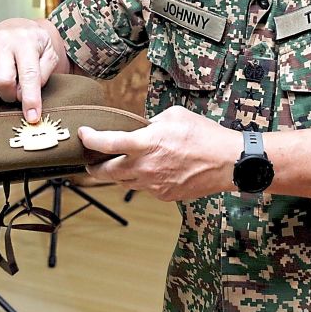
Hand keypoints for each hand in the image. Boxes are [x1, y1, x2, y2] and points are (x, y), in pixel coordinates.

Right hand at [0, 18, 68, 121]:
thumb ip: (43, 76)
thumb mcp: (50, 56)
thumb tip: (28, 99)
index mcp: (25, 41)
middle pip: (2, 82)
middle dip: (11, 96)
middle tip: (17, 94)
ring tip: (3, 89)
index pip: (28, 75)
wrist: (19, 29)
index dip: (30, 100)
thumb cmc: (35, 46)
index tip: (33, 117)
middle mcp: (1, 40)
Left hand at [79, 106, 240, 201]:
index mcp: (146, 143)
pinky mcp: (163, 195)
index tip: (83, 134)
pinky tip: (148, 171)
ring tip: (118, 165)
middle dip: (93, 167)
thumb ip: (152, 122)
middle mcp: (145, 167)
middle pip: (106, 172)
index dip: (90, 139)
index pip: (108, 143)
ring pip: (123, 183)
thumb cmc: (205, 136)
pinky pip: (143, 188)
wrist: (227, 162)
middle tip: (90, 162)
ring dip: (117, 174)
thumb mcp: (175, 116)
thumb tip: (142, 128)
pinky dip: (140, 180)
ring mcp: (153, 184)